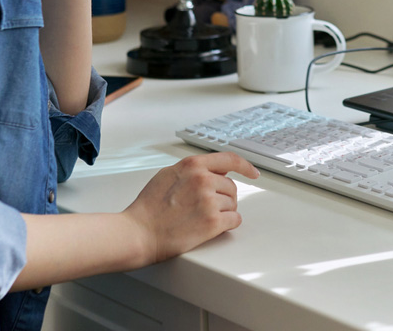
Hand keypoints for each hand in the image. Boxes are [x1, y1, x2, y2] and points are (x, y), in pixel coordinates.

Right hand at [123, 153, 259, 264]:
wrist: (139, 233)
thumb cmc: (148, 207)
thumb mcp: (168, 175)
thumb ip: (191, 170)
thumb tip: (209, 171)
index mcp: (192, 165)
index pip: (229, 159)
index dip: (245, 166)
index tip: (253, 172)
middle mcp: (203, 180)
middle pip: (231, 186)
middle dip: (223, 198)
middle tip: (206, 208)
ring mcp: (209, 201)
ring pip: (233, 204)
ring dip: (223, 212)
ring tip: (201, 219)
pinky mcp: (212, 223)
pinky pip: (234, 220)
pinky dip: (227, 224)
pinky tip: (213, 227)